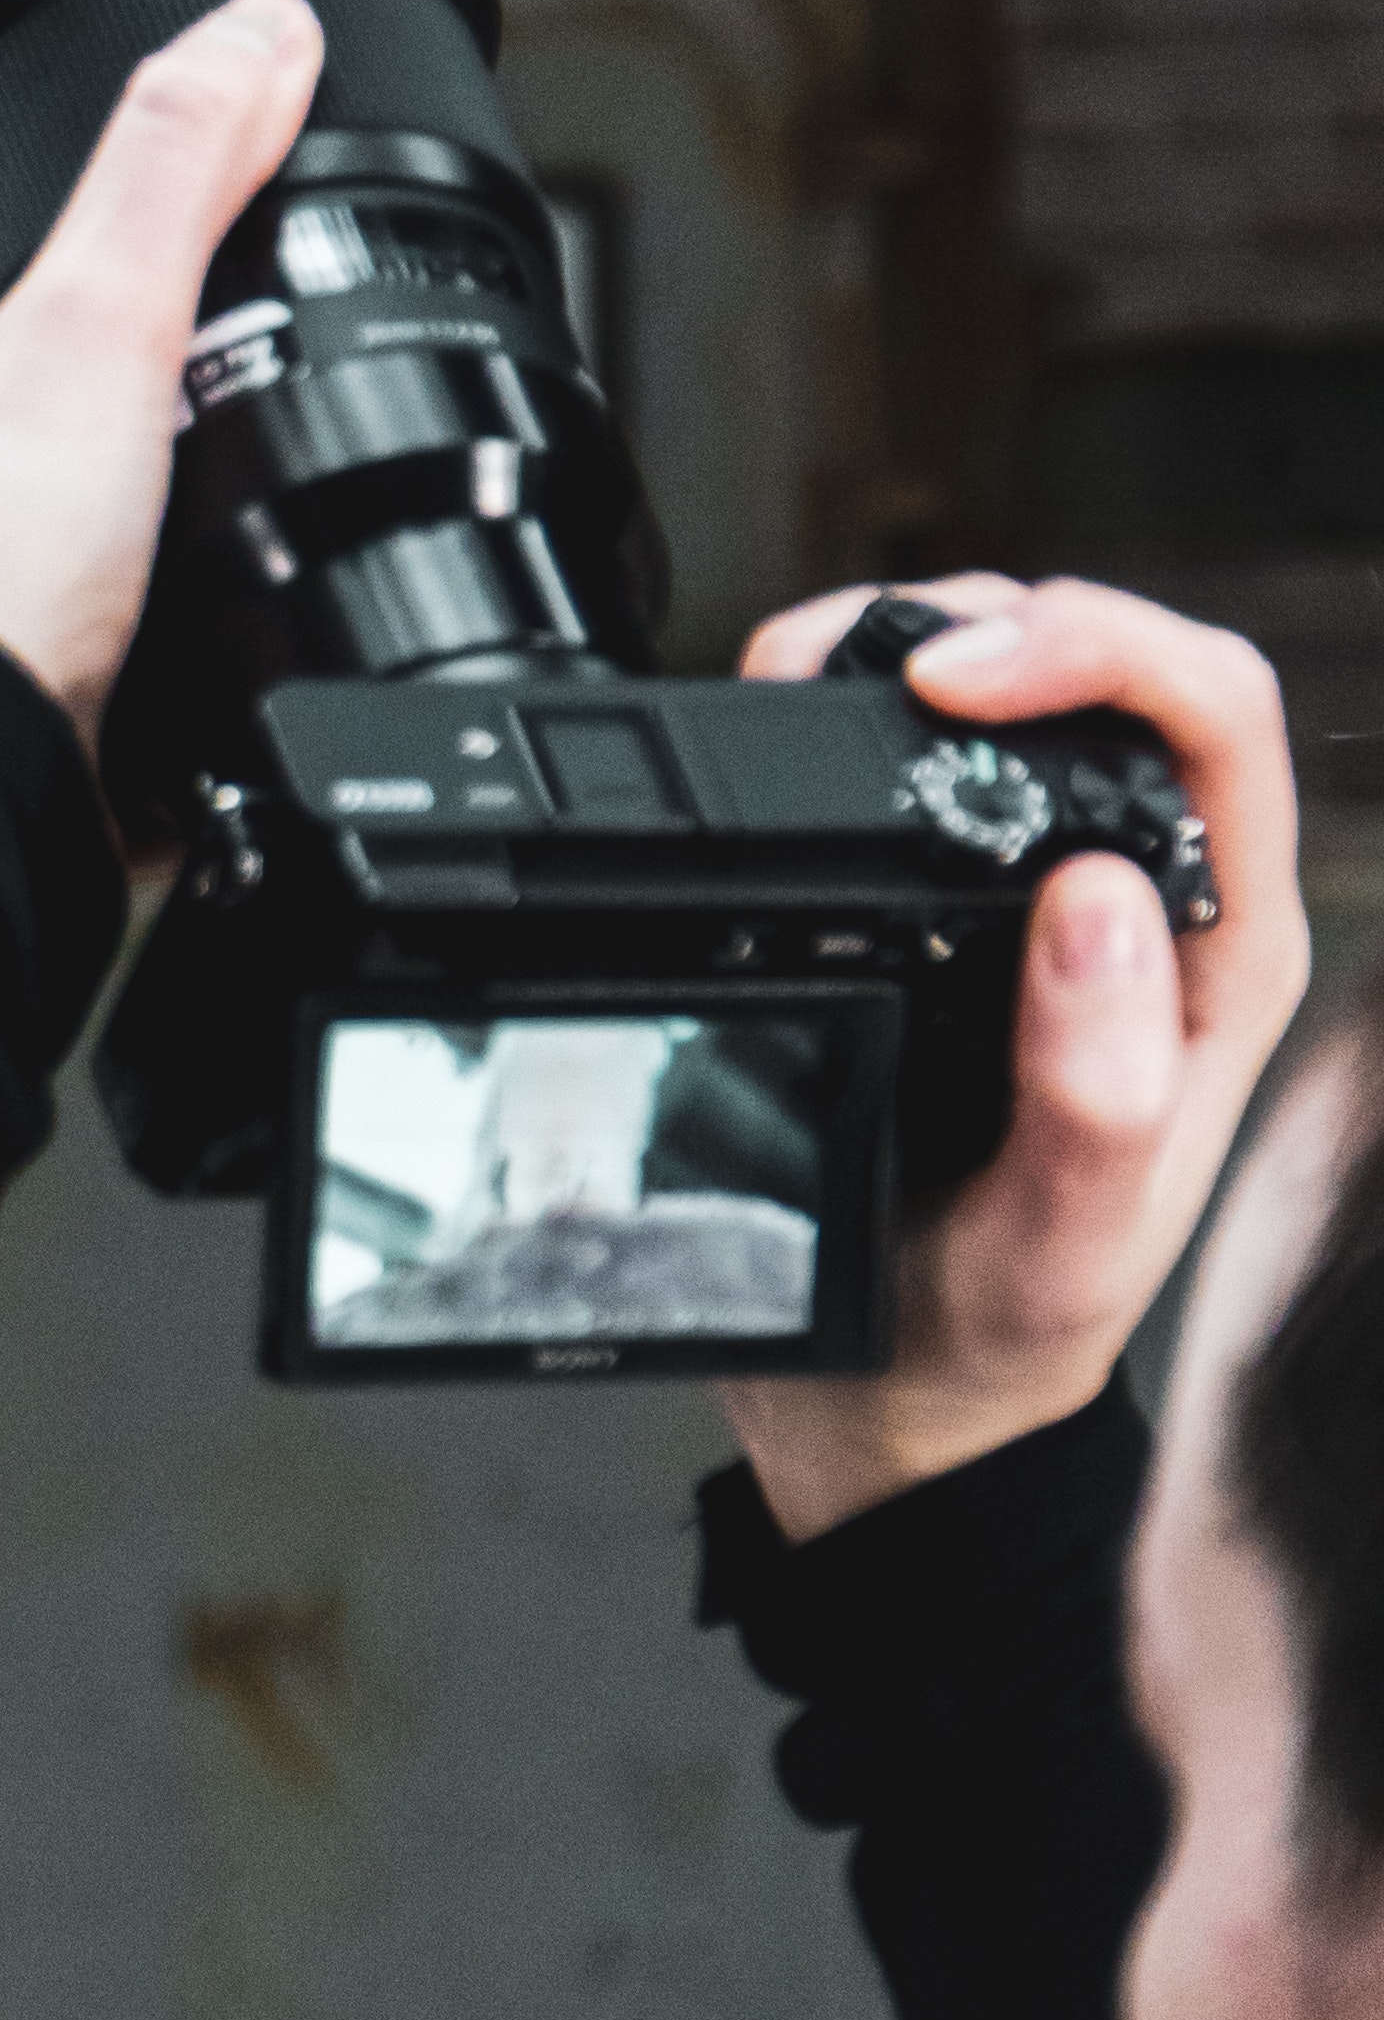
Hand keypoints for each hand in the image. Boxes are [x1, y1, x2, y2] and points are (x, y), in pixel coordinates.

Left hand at [0, 0, 323, 741]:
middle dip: (149, 492)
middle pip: (56, 473)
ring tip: (235, 610)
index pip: (12, 333)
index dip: (114, 333)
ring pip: (81, 607)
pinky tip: (219, 723)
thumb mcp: (101, 311)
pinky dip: (173, 730)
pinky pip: (112, 728)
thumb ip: (177, 165)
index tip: (191, 347)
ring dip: (161, 617)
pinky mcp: (2, 764)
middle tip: (230, 497)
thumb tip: (260, 27)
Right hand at [721, 570, 1309, 1540]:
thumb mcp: (1059, 1249)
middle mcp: (1156, 901)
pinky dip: (852, 689)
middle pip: (1120, 657)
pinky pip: (926, 732)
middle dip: (993, 619)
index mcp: (1219, 962)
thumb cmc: (992, 1335)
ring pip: (1023, 670)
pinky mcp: (958, 885)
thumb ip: (1098, 1090)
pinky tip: (800, 733)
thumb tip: (1104, 900)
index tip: (955, 685)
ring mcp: (1057, 885)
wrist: (892, 1400)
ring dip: (916, 636)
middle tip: (875, 671)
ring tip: (818, 682)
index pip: (1215, 718)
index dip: (1097, 651)